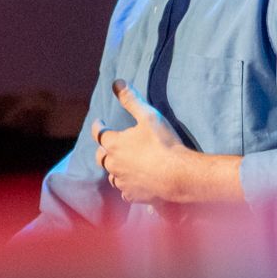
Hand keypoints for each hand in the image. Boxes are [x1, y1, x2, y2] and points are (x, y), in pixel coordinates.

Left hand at [93, 81, 183, 203]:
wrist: (178, 175)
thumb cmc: (163, 143)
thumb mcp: (148, 116)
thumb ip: (131, 99)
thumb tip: (116, 82)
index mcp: (114, 144)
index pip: (99, 133)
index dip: (98, 126)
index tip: (99, 122)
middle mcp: (113, 164)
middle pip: (101, 157)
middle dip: (103, 149)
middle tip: (107, 144)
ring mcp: (122, 182)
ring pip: (111, 175)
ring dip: (113, 168)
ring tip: (120, 164)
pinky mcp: (133, 195)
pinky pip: (123, 190)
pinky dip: (125, 184)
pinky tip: (131, 183)